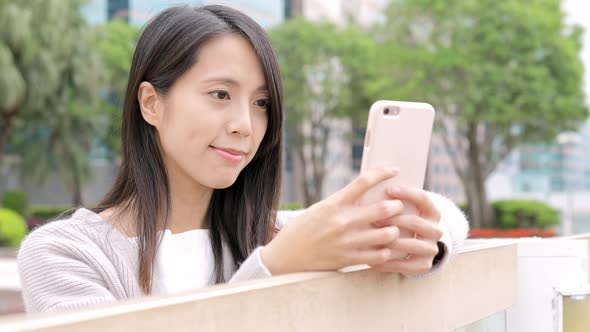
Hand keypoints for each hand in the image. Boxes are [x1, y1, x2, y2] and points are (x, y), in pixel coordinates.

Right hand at [262, 167, 404, 274]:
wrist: (286, 256)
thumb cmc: (303, 229)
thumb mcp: (320, 208)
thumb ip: (343, 202)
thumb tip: (366, 192)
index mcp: (334, 203)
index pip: (364, 182)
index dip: (383, 173)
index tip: (394, 170)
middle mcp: (342, 221)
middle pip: (383, 209)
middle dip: (396, 206)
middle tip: (398, 206)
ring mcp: (347, 242)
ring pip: (386, 234)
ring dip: (394, 230)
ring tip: (392, 229)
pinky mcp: (348, 260)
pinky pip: (379, 256)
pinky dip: (385, 251)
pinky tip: (383, 248)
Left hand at [370, 186, 443, 276]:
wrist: (413, 249)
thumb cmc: (399, 221)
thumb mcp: (402, 208)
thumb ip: (393, 198)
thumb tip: (372, 178)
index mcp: (433, 212)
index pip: (424, 199)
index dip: (408, 193)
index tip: (389, 189)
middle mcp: (436, 230)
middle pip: (416, 222)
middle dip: (394, 219)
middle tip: (374, 218)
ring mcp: (431, 249)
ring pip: (412, 244)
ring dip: (392, 240)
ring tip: (373, 238)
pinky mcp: (424, 265)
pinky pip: (406, 265)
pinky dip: (388, 262)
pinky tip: (372, 259)